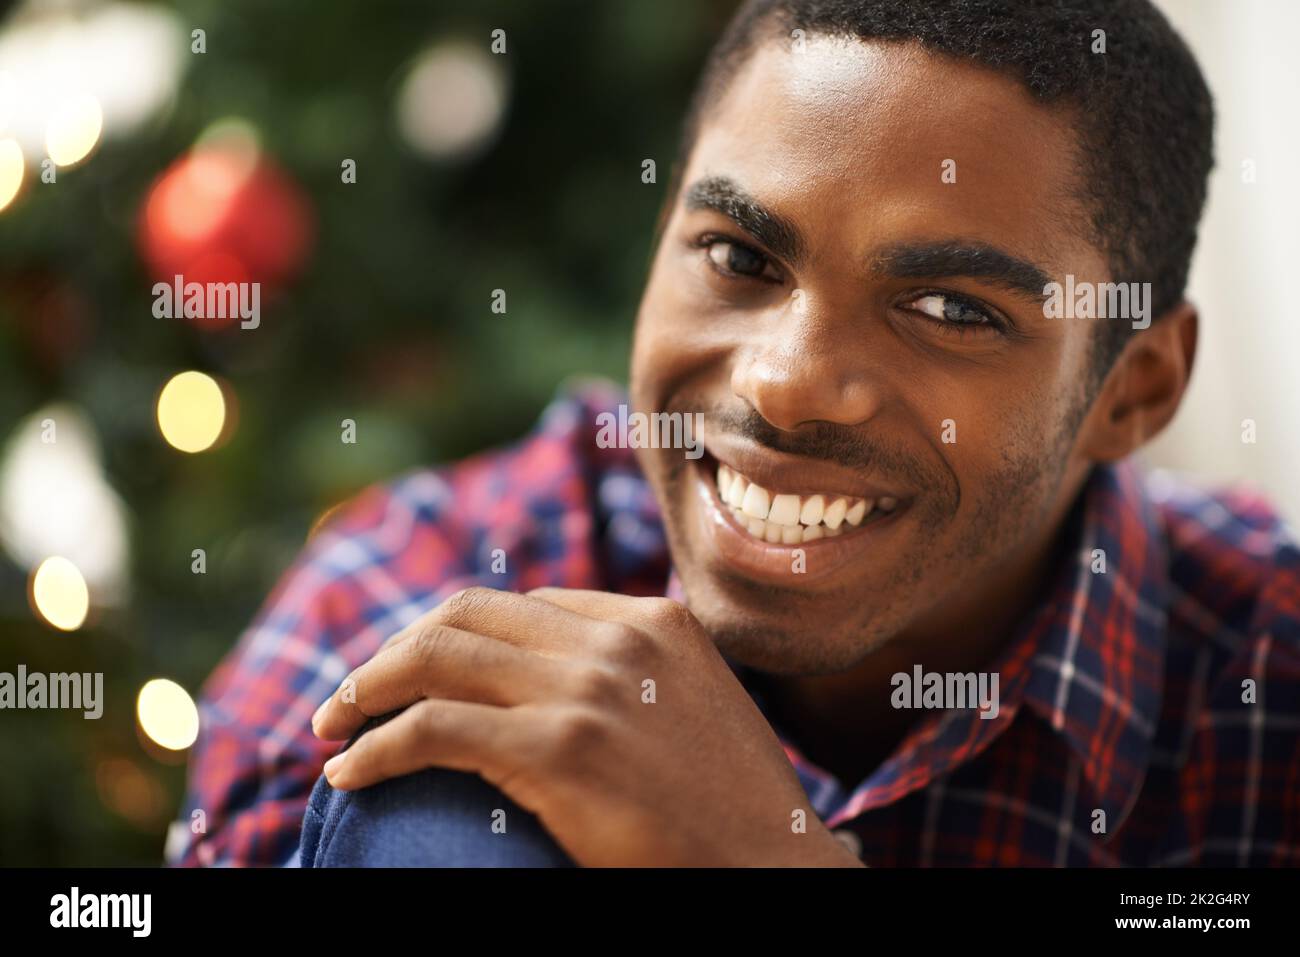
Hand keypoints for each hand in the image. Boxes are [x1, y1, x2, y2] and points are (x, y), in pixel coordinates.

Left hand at [311, 586, 861, 866]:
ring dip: (366, 688)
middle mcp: (616, 639)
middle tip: (353, 696)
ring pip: (435, 656)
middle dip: (395, 650)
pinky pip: (431, 729)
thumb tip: (547, 673)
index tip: (416, 677)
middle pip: (465, 614)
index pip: (520, 605)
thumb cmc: (734, 806)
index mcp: (652, 620)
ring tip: (334, 724)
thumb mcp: (695, 706)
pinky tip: (351, 774)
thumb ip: (635, 672)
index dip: (453, 638)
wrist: (774, 870)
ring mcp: (587, 690)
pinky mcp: (559, 750)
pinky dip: (375, 746)